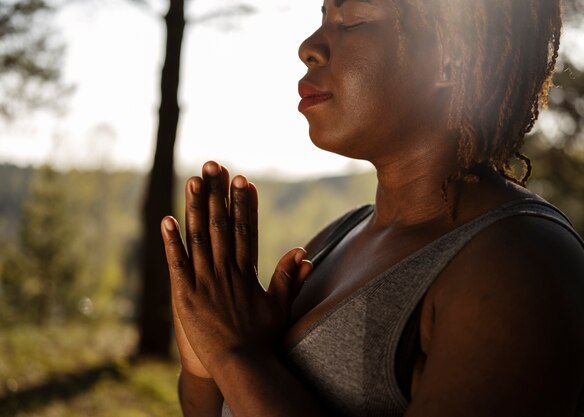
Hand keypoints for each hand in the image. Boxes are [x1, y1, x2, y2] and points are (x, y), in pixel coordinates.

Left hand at [161, 161, 312, 377]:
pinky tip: (166, 220)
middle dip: (217, 193)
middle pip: (221, 224)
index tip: (242, 179)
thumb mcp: (280, 306)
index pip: (247, 229)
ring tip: (192, 180)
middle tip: (214, 166)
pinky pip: (177, 264)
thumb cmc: (263, 338)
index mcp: (247, 272)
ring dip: (195, 207)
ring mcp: (205, 282)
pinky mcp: (185, 296)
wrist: (242, 366)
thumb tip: (303, 253)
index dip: (244, 203)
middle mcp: (226, 271)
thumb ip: (289, 278)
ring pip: (199, 238)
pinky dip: (171, 242)